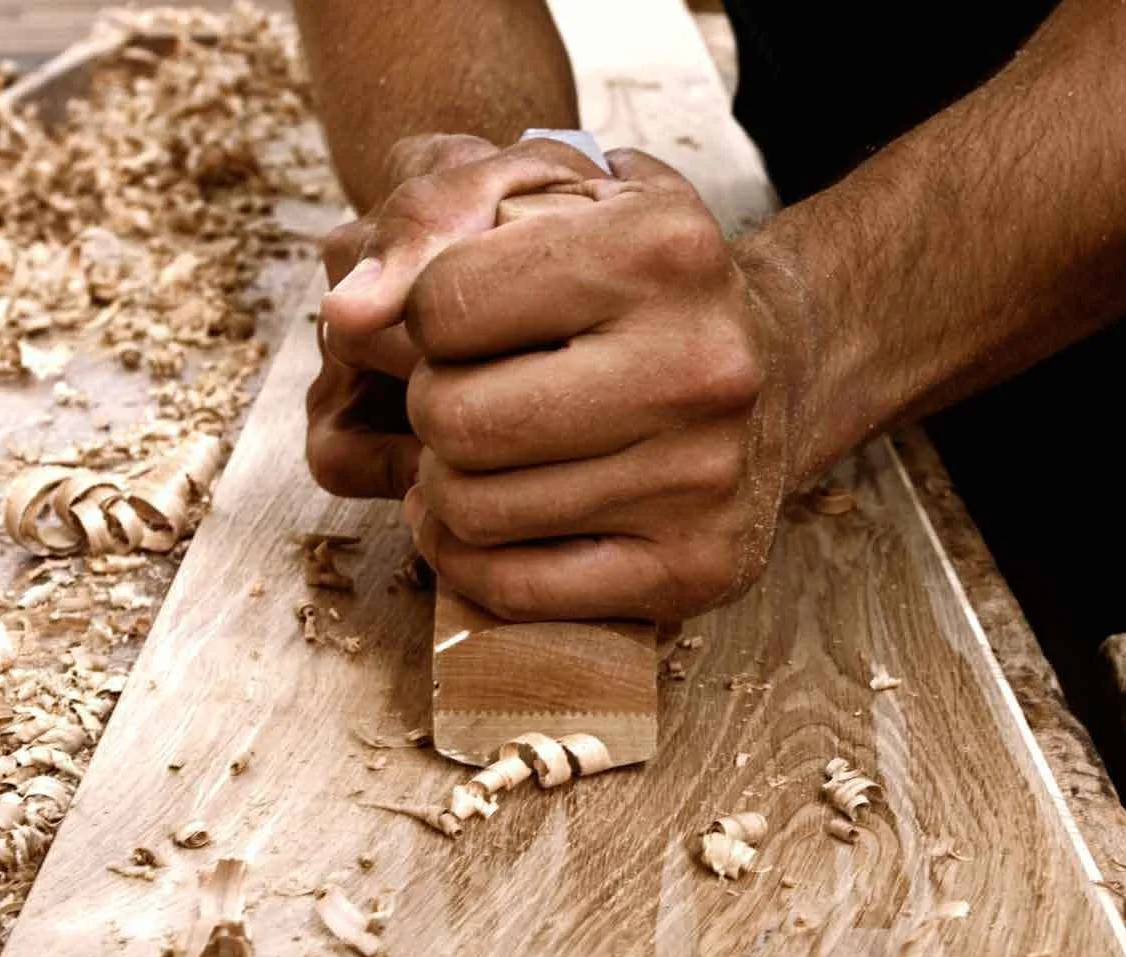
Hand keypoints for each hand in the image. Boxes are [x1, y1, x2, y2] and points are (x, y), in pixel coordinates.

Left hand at [321, 144, 815, 622]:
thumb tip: (345, 312)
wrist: (781, 365)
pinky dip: (470, 559)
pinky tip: (488, 518)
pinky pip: (517, 589)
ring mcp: (703, 476)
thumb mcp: (561, 198)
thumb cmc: (640, 281)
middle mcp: (698, 364)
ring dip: (444, 486)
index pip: (442, 303)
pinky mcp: (697, 566)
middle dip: (432, 406)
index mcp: (662, 249)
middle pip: (452, 416)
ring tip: (480, 454)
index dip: (426, 316)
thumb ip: (435, 221)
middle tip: (465, 395)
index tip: (465, 319)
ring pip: (472, 509)